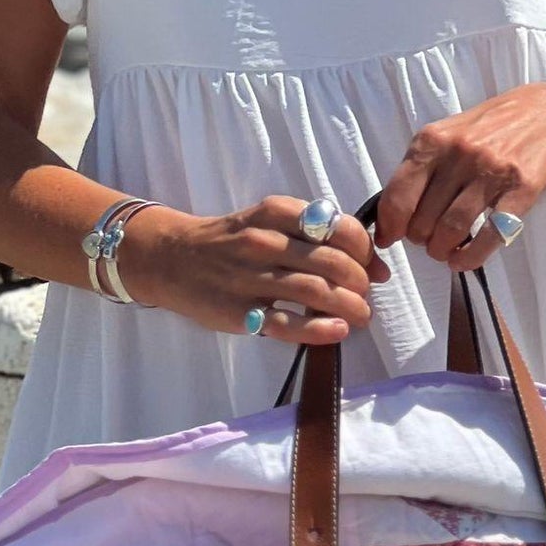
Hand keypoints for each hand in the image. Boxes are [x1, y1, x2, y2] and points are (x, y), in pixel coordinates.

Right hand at [121, 196, 390, 343]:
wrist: (171, 259)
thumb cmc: (229, 242)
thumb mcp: (266, 220)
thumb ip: (311, 234)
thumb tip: (369, 261)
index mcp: (276, 213)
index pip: (338, 228)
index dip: (366, 250)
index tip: (373, 267)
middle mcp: (264, 242)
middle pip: (332, 262)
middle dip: (361, 282)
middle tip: (366, 296)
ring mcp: (250, 278)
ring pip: (314, 291)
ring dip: (350, 307)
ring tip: (361, 316)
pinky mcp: (239, 312)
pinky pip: (287, 323)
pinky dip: (319, 329)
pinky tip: (337, 331)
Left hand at [374, 82, 545, 269]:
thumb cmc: (488, 129)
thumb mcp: (446, 135)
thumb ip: (418, 170)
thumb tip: (389, 218)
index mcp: (433, 140)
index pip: (397, 195)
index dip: (389, 226)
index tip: (389, 238)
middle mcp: (460, 154)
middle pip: (423, 219)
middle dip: (419, 239)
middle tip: (427, 239)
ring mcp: (492, 171)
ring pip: (451, 230)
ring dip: (441, 250)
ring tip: (444, 249)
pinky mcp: (521, 190)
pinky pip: (489, 236)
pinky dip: (470, 257)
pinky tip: (463, 258)